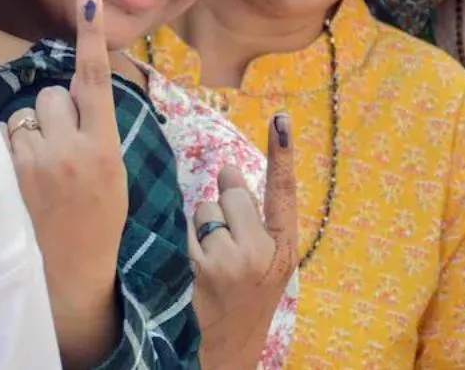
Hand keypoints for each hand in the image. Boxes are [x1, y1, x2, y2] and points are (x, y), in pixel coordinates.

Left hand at [3, 0, 127, 366]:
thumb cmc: (95, 224)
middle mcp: (67, 150)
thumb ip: (95, 134)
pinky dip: (6, 152)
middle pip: (50, 96)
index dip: (91, 36)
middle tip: (59, 153)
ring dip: (28, 135)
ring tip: (38, 175)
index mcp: (103, 148)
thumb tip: (74, 93)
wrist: (69, 277)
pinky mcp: (3, 176)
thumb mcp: (112, 177)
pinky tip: (17, 182)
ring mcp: (32, 164)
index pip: (94, 81)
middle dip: (52, 114)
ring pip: (23, 117)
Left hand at [190, 114, 299, 369]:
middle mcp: (260, 253)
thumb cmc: (241, 306)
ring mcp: (228, 261)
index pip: (283, 193)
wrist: (224, 356)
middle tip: (222, 244)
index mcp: (282, 251)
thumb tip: (228, 172)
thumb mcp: (263, 267)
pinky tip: (188, 268)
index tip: (281, 119)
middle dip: (222, 208)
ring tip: (205, 262)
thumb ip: (253, 222)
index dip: (283, 154)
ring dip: (199, 227)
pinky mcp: (197, 268)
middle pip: (231, 194)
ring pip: (204, 209)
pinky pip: (183, 228)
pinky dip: (181, 240)